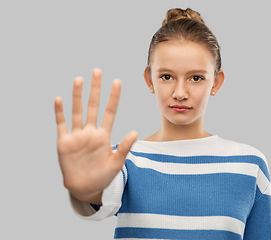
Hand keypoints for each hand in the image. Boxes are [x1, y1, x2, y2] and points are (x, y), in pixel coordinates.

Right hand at [54, 68, 136, 203]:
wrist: (86, 188)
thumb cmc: (103, 176)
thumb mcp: (117, 163)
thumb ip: (124, 147)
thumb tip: (135, 131)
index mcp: (104, 135)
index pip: (110, 111)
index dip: (114, 97)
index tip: (118, 81)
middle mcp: (90, 131)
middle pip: (93, 106)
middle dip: (95, 89)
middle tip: (97, 71)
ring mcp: (77, 135)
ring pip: (77, 111)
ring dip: (77, 96)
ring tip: (79, 80)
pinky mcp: (64, 142)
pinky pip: (62, 124)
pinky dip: (60, 112)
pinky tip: (59, 99)